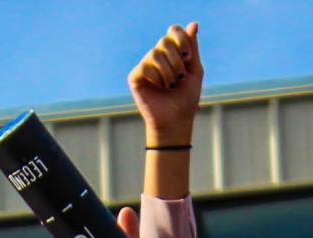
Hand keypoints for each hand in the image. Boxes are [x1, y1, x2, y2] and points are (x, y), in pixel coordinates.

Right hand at [129, 21, 202, 143]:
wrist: (175, 120)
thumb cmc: (186, 99)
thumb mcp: (195, 70)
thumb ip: (193, 48)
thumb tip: (194, 24)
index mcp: (172, 53)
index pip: (173, 31)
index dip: (181, 39)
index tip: (188, 58)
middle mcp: (157, 57)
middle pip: (165, 41)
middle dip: (176, 59)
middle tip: (180, 78)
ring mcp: (145, 67)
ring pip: (154, 53)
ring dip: (167, 70)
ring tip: (171, 85)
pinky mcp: (135, 77)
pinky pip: (145, 66)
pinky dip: (156, 76)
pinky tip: (159, 87)